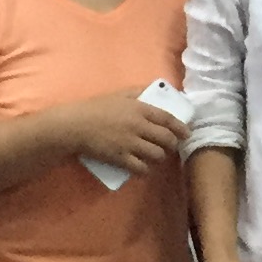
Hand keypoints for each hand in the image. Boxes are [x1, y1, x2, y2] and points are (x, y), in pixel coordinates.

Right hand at [52, 93, 185, 176]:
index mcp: (140, 108)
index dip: (181, 128)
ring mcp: (129, 143)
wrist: (75, 126)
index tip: (186, 133)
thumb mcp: (119, 94)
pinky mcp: (120, 158)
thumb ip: (138, 92)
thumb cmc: (96, 108)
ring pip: (156, 154)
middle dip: (172, 144)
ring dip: (159, 157)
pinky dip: (145, 170)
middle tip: (171, 146)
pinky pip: (140, 168)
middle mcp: (138, 126)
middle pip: (166, 139)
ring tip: (156, 156)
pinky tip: (144, 168)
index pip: (168, 119)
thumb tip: (155, 91)